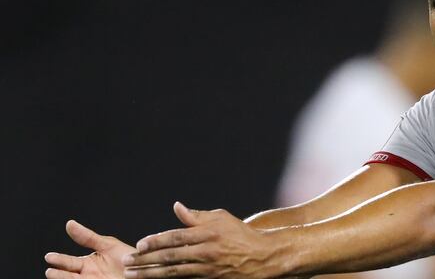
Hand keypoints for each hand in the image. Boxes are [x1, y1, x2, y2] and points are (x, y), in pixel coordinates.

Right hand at [45, 220, 134, 278]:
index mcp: (89, 263)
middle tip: (50, 269)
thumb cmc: (129, 257)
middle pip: (68, 274)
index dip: (59, 259)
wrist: (146, 270)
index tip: (49, 256)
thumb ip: (88, 237)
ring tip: (53, 274)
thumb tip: (69, 224)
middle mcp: (88, 275)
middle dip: (59, 272)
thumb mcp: (107, 245)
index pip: (69, 262)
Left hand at [123, 202, 282, 278]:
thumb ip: (197, 216)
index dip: (156, 241)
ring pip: (174, 272)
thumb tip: (176, 207)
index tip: (139, 245)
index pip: (176, 236)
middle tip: (127, 262)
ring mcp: (209, 268)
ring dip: (151, 274)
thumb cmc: (240, 234)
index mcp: (208, 233)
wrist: (263, 256)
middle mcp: (207, 251)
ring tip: (133, 275)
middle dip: (146, 260)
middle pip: (170, 256)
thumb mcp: (221, 218)